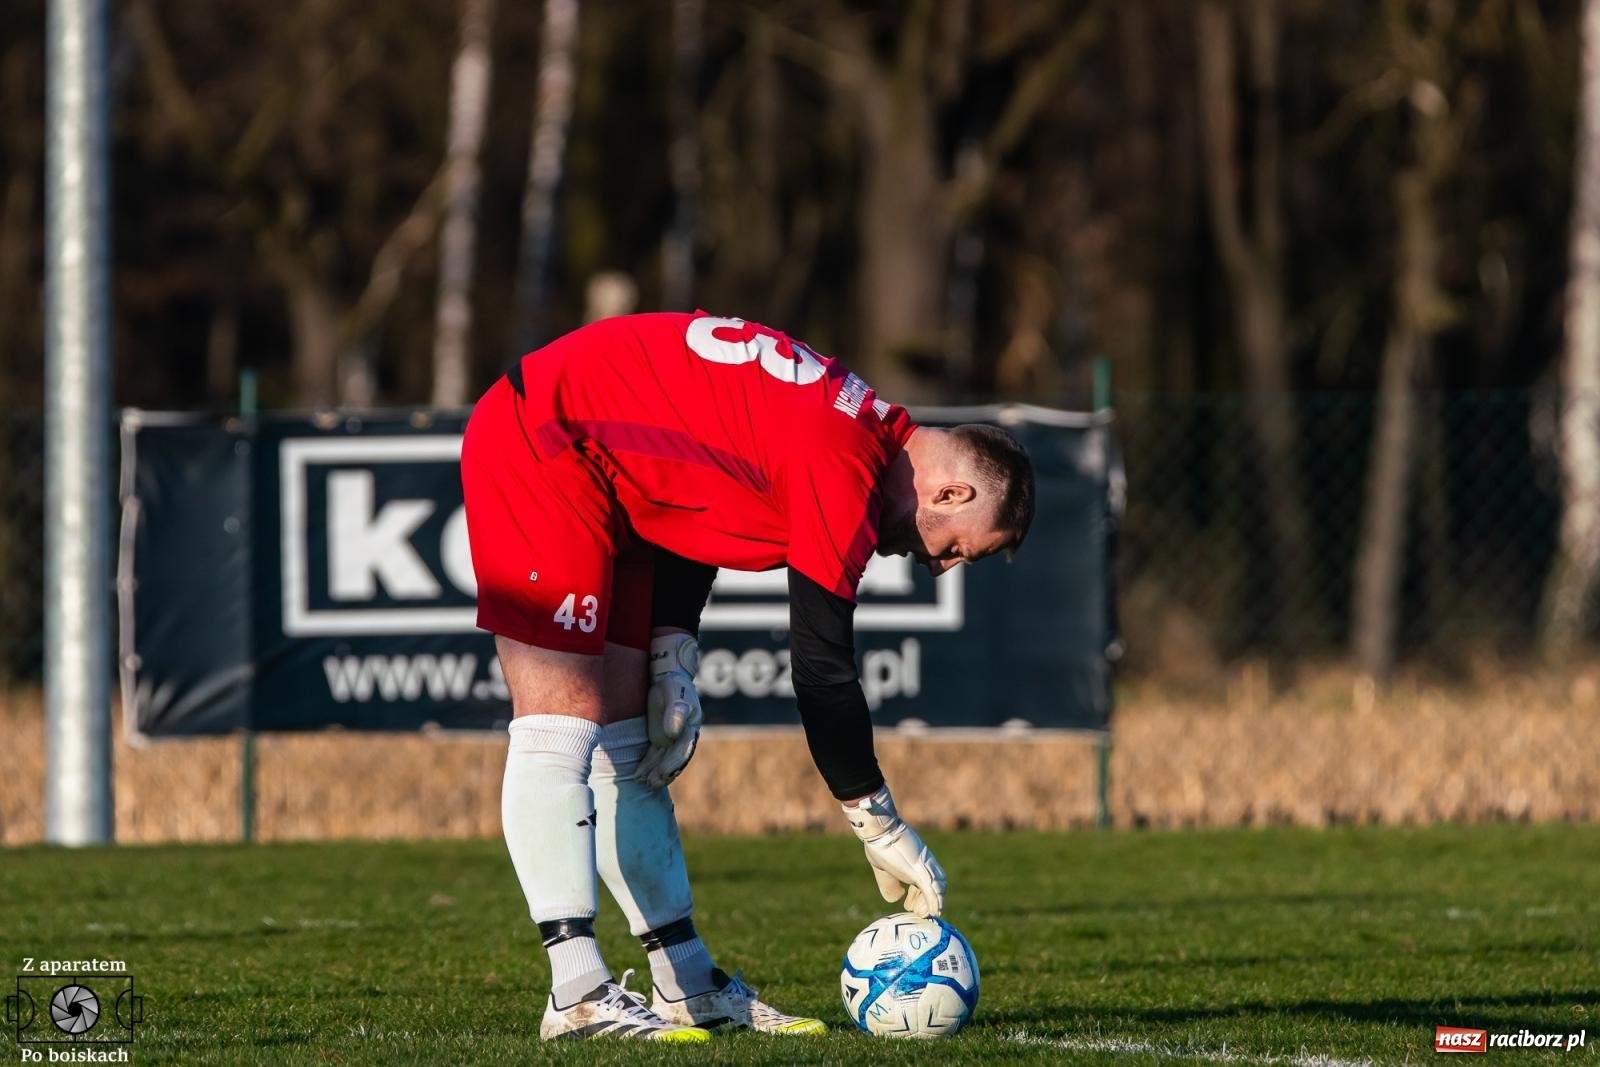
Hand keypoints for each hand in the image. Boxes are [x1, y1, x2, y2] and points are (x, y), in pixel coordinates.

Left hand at [635, 632, 702, 789]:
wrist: (666, 677)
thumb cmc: (673, 685)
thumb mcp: (675, 696)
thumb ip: (675, 713)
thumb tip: (673, 734)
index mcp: (691, 728)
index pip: (683, 751)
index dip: (673, 764)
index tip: (662, 773)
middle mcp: (682, 737)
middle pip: (674, 759)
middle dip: (663, 773)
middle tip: (651, 783)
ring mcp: (670, 739)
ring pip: (663, 760)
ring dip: (654, 772)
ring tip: (643, 782)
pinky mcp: (659, 738)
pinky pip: (654, 755)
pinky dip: (647, 765)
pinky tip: (638, 775)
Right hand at [841, 785, 945, 917]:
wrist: (879, 830)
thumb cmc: (879, 844)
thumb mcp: (883, 867)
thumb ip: (890, 882)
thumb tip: (896, 897)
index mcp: (918, 860)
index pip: (927, 881)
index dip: (921, 895)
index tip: (909, 905)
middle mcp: (926, 863)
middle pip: (936, 885)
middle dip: (928, 901)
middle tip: (917, 912)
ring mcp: (924, 865)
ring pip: (937, 888)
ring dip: (932, 904)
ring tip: (923, 914)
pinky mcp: (920, 869)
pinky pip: (931, 889)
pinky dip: (934, 902)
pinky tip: (934, 912)